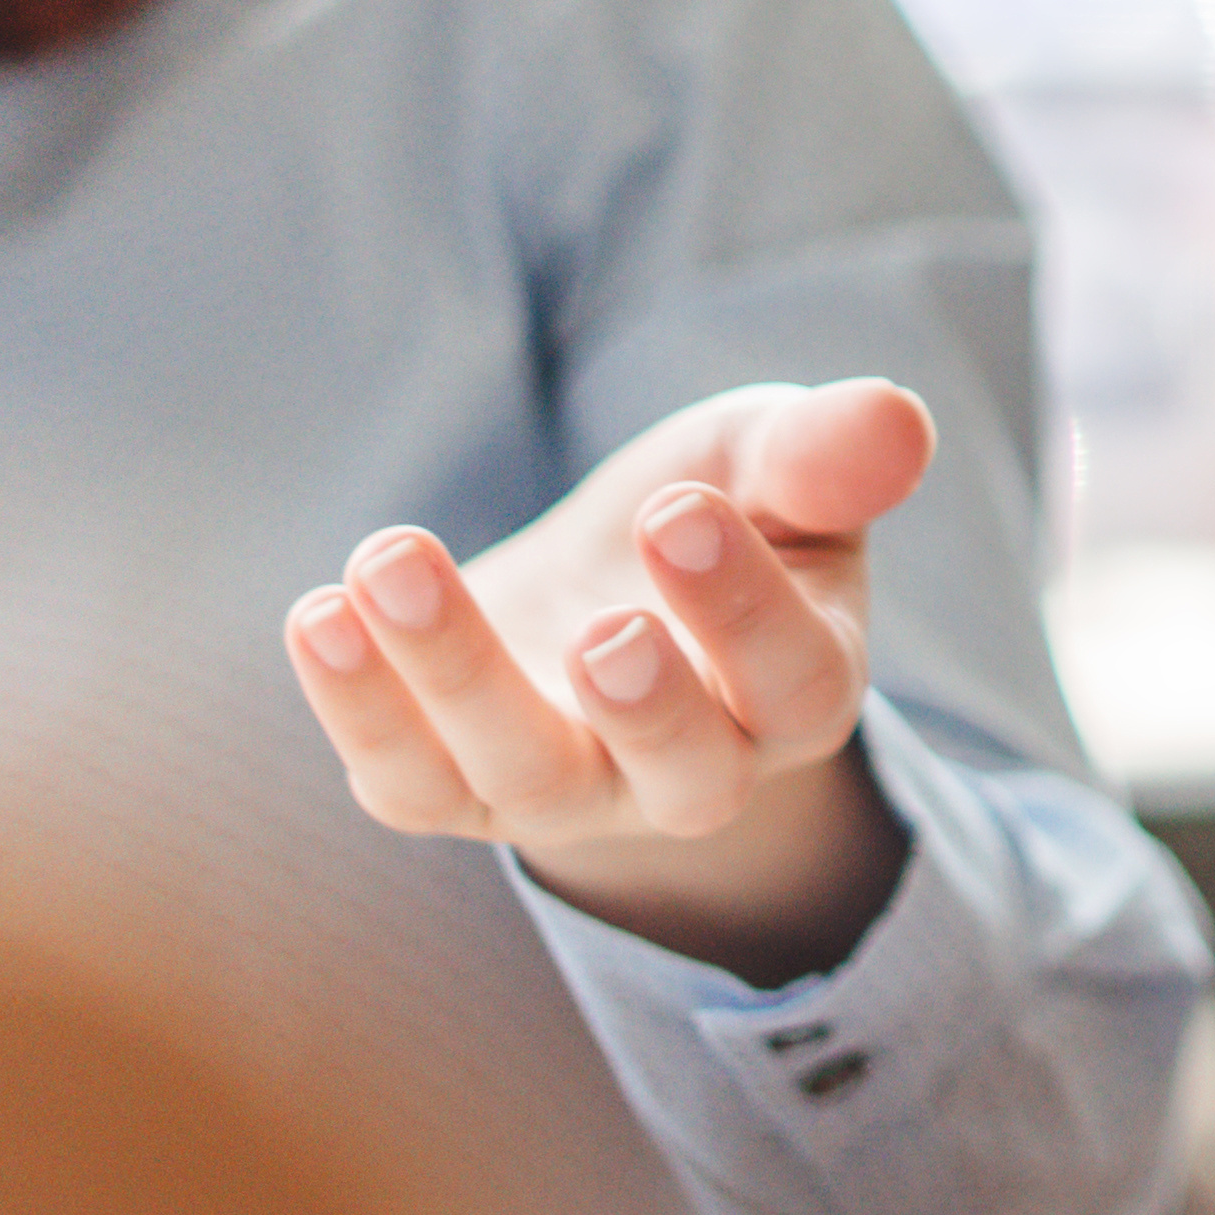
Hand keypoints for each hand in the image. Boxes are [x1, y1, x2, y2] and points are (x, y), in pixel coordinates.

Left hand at [288, 378, 929, 981]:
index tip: (677, 509)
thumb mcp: (768, 465)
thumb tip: (893, 421)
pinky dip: (357, 705)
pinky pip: (407, 779)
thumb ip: (824, 452)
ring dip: (455, 678)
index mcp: (798, 691)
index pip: (794, 679)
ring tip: (394, 558)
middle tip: (603, 624)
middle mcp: (694, 771)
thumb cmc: (710, 517)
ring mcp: (567, 793)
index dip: (744, 610)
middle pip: (685, 773)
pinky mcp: (453, 790)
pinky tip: (321, 611)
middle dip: (645, 704)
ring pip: (527, 777)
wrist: (599, 591)